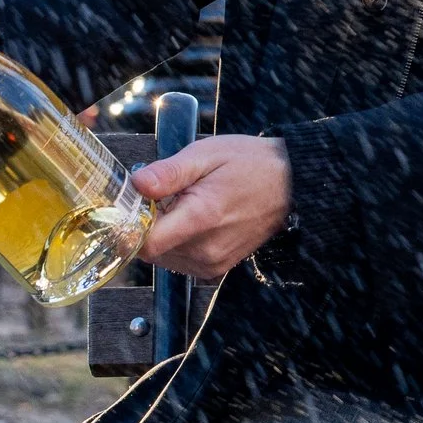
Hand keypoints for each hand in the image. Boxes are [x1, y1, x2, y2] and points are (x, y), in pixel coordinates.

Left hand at [132, 136, 291, 281]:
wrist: (291, 183)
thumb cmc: (251, 165)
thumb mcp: (207, 154)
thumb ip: (169, 172)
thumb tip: (137, 184)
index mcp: (200, 218)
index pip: (143, 243)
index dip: (130, 224)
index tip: (134, 205)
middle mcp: (205, 249)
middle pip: (150, 251)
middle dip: (148, 225)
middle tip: (167, 197)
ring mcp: (212, 263)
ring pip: (162, 258)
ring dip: (163, 235)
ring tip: (186, 207)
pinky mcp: (216, 268)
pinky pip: (180, 261)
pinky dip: (178, 243)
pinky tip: (195, 220)